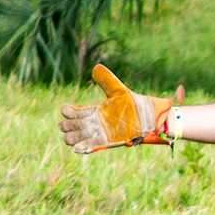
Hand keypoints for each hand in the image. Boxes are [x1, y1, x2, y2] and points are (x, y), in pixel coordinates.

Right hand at [60, 64, 183, 153]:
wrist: (148, 117)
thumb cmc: (134, 104)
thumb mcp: (118, 91)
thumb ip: (107, 80)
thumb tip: (96, 67)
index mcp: (95, 111)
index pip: (74, 113)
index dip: (68, 112)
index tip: (67, 109)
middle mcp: (95, 123)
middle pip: (72, 126)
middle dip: (67, 126)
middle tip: (71, 123)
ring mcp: (100, 133)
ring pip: (77, 138)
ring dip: (72, 138)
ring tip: (71, 137)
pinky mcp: (108, 142)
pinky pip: (91, 147)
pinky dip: (82, 148)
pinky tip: (76, 148)